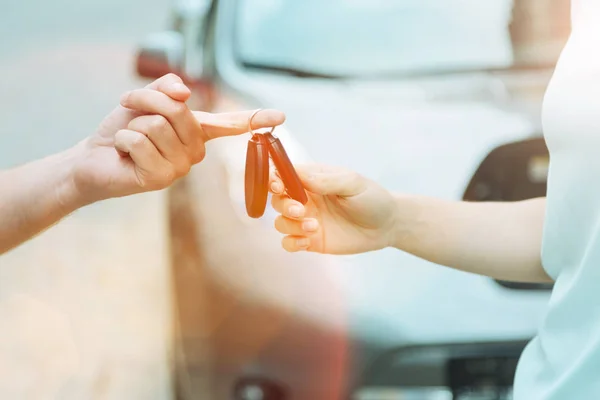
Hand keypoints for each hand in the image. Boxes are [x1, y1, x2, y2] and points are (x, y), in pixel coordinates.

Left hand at [70, 73, 284, 203]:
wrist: (94, 158)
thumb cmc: (123, 128)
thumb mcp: (144, 100)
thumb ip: (165, 89)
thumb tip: (184, 92)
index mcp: (197, 132)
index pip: (230, 123)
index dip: (255, 118)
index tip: (280, 116)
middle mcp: (195, 152)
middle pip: (177, 110)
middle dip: (145, 102)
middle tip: (130, 113)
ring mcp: (180, 168)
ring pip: (157, 125)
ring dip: (131, 124)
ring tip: (128, 140)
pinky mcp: (160, 179)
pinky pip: (140, 141)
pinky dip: (122, 140)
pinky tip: (123, 155)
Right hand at [269, 164, 397, 253]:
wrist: (387, 225)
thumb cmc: (371, 198)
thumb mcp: (352, 184)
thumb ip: (326, 180)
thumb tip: (298, 175)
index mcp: (312, 179)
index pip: (283, 174)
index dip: (274, 179)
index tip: (278, 186)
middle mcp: (305, 199)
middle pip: (276, 199)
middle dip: (283, 205)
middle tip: (301, 210)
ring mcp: (306, 220)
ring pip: (280, 221)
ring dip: (290, 224)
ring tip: (314, 227)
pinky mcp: (310, 240)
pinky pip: (288, 242)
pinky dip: (291, 242)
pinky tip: (306, 241)